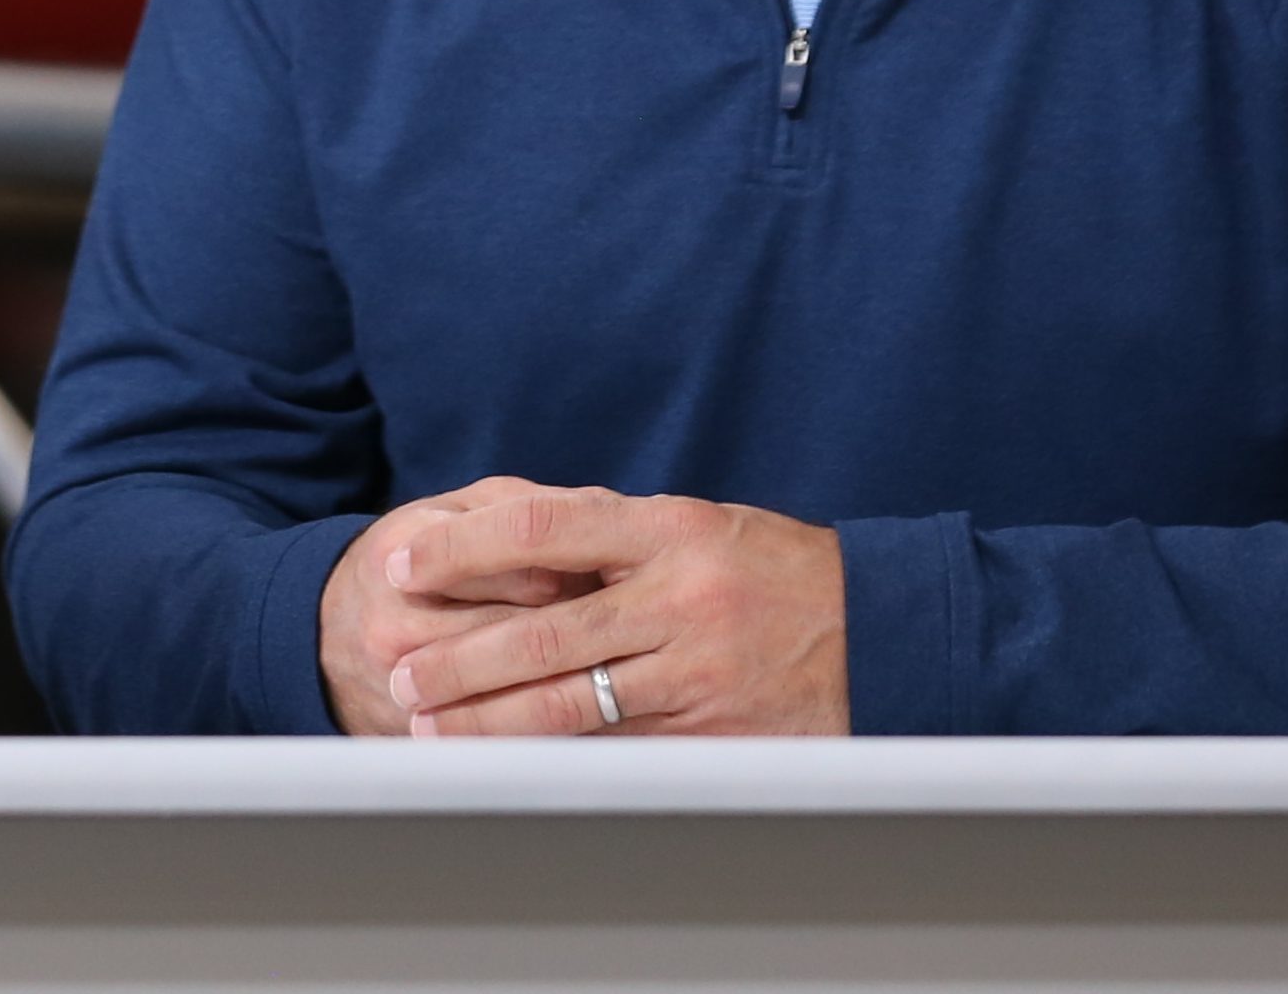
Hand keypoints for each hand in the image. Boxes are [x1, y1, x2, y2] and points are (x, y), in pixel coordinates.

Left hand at [365, 477, 847, 735]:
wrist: (887, 629)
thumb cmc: (776, 570)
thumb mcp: (700, 526)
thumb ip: (614, 541)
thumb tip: (507, 549)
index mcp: (668, 529)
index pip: (539, 527)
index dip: (464, 547)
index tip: (406, 563)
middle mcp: (680, 598)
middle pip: (544, 632)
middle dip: (460, 658)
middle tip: (400, 673)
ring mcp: (699, 671)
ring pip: (573, 703)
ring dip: (492, 719)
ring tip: (433, 727)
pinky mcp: (716, 732)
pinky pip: (621, 747)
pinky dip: (559, 756)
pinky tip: (511, 762)